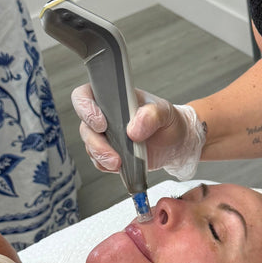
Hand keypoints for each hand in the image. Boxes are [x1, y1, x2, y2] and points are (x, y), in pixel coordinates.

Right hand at [71, 85, 205, 179]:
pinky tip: (122, 167)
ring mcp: (106, 136)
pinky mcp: (110, 154)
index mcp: (113, 97)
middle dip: (95, 142)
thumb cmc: (168, 121)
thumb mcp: (166, 112)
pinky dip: (108, 166)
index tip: (102, 123)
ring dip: (102, 157)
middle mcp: (105, 115)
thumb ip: (153, 114)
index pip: (85, 95)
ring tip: (119, 164)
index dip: (85, 108)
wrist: (176, 143)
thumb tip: (134, 128)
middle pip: (85, 126)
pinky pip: (100, 162)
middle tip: (113, 153)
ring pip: (90, 146)